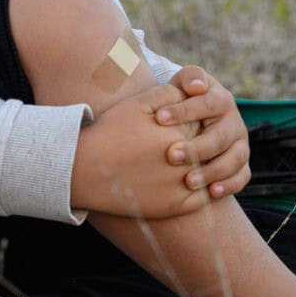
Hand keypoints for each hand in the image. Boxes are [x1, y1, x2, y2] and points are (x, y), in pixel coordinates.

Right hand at [70, 82, 212, 217]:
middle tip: (189, 143)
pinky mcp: (176, 206)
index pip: (206, 122)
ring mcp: (182, 185)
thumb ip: (172, 93)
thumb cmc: (111, 131)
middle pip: (210, 148)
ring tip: (193, 161)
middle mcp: (187, 158)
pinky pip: (203, 198)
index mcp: (181, 131)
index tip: (188, 122)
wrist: (84, 169)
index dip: (198, 120)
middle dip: (205, 143)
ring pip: (210, 173)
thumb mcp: (140, 102)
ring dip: (209, 167)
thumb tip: (197, 91)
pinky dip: (204, 189)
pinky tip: (192, 181)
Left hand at [156, 66, 250, 198]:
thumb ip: (189, 78)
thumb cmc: (179, 104)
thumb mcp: (181, 86)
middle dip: (197, 147)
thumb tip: (197, 85)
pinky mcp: (241, 166)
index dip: (185, 110)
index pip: (209, 103)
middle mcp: (234, 123)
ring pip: (234, 159)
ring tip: (188, 181)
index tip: (159, 118)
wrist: (187, 126)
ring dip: (212, 171)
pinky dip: (229, 185)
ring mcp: (240, 145)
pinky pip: (241, 177)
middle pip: (222, 136)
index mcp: (221, 100)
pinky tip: (210, 192)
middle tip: (171, 155)